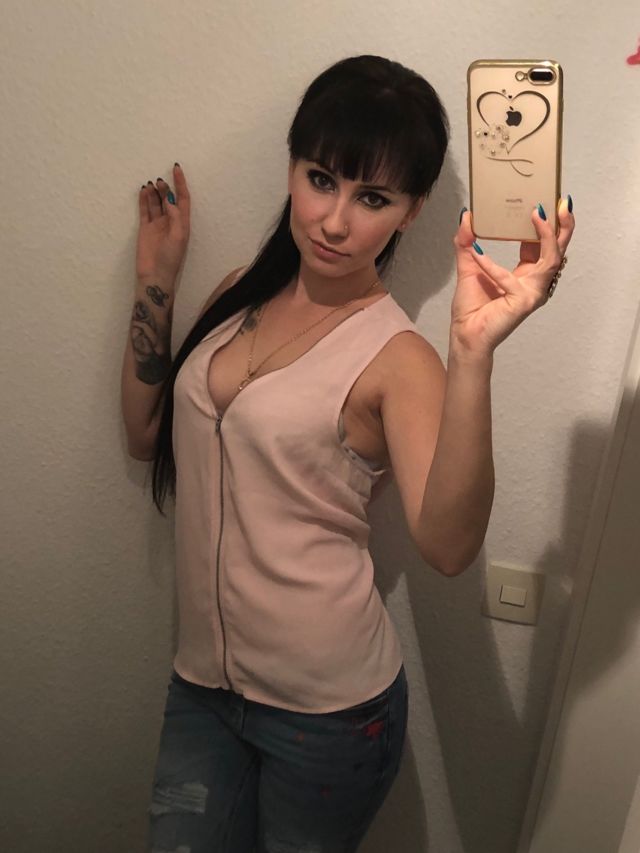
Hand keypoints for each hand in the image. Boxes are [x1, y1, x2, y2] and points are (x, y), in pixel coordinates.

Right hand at [136, 164, 190, 285]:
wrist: (155, 275)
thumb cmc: (171, 258)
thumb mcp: (178, 237)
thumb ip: (175, 217)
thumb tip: (169, 199)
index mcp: (182, 223)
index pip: (183, 199)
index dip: (181, 184)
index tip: (176, 168)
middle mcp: (170, 222)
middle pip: (168, 199)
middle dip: (165, 188)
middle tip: (159, 181)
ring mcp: (157, 225)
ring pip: (156, 203)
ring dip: (154, 192)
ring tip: (150, 183)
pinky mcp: (145, 229)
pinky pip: (144, 210)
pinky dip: (143, 200)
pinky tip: (142, 190)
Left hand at [450, 199, 574, 356]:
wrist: (465, 334)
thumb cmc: (472, 308)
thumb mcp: (469, 266)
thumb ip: (467, 242)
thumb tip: (466, 215)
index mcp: (527, 275)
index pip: (544, 246)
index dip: (546, 225)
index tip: (543, 202)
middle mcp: (535, 284)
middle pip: (559, 250)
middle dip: (564, 226)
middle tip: (561, 202)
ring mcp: (533, 293)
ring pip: (551, 259)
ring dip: (546, 235)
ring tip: (537, 214)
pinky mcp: (524, 301)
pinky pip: (511, 277)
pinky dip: (491, 265)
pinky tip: (477, 255)